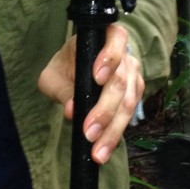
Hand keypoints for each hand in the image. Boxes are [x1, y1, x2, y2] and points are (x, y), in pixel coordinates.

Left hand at [38, 23, 143, 164]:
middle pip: (120, 82)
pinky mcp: (136, 92)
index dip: (109, 58)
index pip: (115, 41)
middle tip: (89, 133)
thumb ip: (60, 88)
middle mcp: (124, 54)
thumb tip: (72, 110)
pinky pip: (131, 113)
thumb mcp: (53, 74)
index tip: (96, 78)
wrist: (75, 72)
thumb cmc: (65, 68)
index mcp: (105, 37)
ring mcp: (133, 74)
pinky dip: (117, 132)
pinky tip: (105, 148)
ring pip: (128, 102)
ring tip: (98, 150)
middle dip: (105, 110)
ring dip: (113, 129)